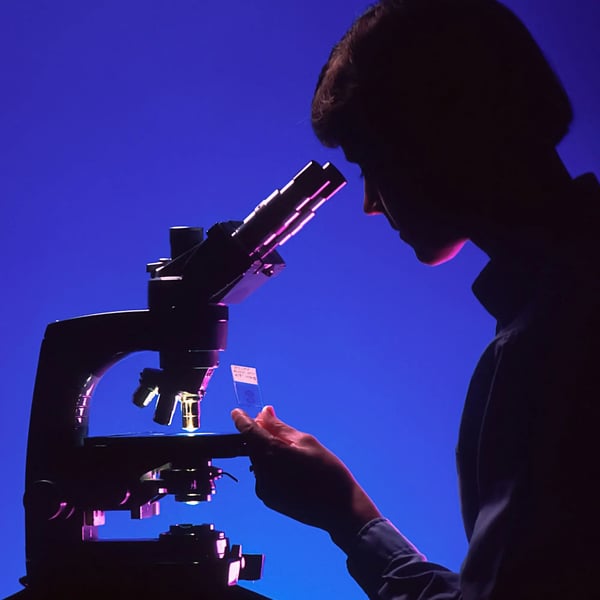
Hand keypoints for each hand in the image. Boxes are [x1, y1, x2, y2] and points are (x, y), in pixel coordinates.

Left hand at [231, 405, 381, 545]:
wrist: (340, 509)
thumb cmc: (328, 471)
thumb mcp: (306, 441)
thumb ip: (280, 428)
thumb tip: (263, 414)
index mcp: (272, 453)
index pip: (248, 431)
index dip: (241, 419)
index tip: (237, 412)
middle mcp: (263, 472)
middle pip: (253, 446)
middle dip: (260, 435)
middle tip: (277, 428)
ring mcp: (264, 488)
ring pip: (259, 461)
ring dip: (267, 452)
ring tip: (293, 454)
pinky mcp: (269, 500)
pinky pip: (264, 476)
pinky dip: (272, 468)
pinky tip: (292, 471)